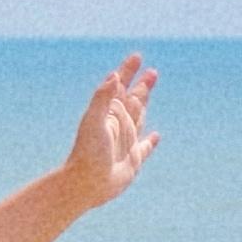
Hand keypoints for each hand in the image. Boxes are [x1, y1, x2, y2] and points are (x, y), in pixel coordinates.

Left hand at [61, 55, 158, 210]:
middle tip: (152, 72)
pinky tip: (156, 136)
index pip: (120, 87)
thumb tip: (114, 76)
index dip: (128, 71)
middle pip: (133, 100)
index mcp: (109, 113)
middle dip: (142, 85)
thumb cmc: (87, 154)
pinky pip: (145, 148)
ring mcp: (126, 142)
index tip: (137, 56)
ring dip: (145, 104)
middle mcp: (118, 125)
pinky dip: (151, 142)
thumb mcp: (94, 122)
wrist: (85, 185)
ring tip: (149, 92)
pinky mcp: (133, 160)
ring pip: (139, 117)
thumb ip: (102, 98)